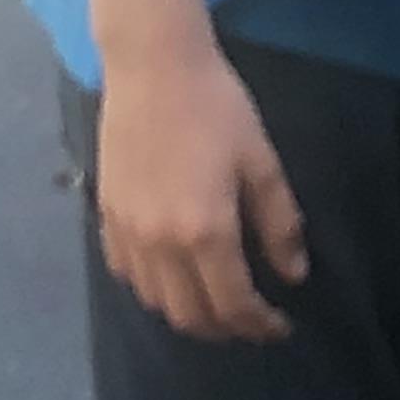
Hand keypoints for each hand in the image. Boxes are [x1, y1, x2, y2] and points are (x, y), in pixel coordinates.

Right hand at [94, 40, 308, 342]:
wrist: (154, 69)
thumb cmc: (218, 109)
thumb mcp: (262, 161)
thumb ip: (278, 223)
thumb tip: (292, 275)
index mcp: (205, 231)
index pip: (232, 304)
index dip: (259, 325)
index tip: (280, 328)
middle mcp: (160, 244)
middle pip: (190, 315)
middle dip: (225, 329)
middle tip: (251, 322)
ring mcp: (127, 234)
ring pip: (155, 302)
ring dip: (189, 314)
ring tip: (217, 304)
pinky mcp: (106, 217)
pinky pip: (128, 275)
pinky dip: (154, 290)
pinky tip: (175, 277)